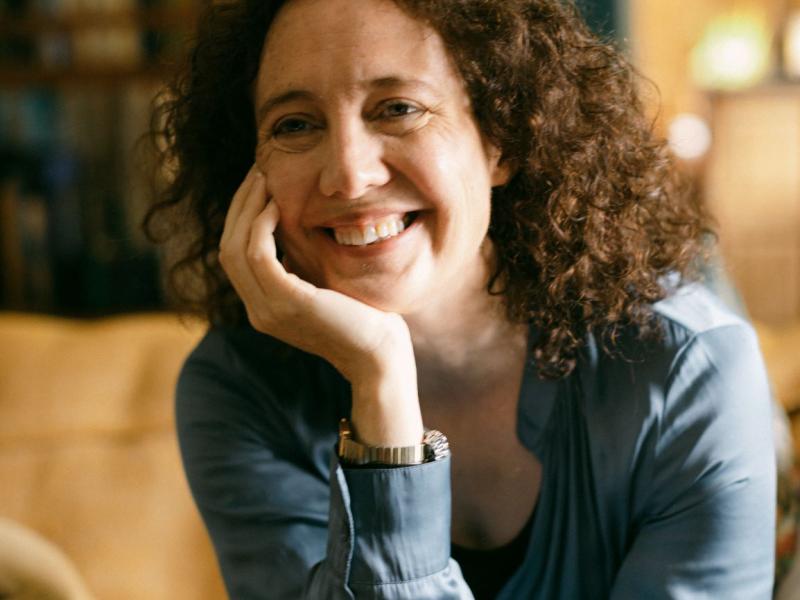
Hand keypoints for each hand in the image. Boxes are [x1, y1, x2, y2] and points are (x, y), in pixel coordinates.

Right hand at [218, 166, 422, 445]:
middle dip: (239, 205)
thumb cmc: (362, 320)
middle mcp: (257, 311)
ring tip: (264, 179)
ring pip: (235, 248)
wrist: (379, 356)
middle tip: (257, 172)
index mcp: (263, 308)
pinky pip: (258, 254)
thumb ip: (300, 268)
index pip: (234, 256)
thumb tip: (291, 233)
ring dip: (247, 208)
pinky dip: (262, 225)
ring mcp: (268, 309)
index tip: (258, 186)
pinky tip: (278, 206)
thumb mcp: (322, 289)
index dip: (240, 218)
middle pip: (227, 248)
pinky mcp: (286, 302)